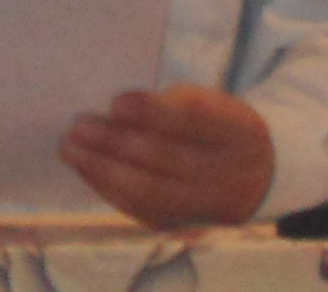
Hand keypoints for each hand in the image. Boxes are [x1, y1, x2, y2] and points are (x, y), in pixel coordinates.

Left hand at [59, 86, 274, 227]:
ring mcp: (205, 206)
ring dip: (102, 169)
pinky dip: (107, 188)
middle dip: (116, 142)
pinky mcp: (181, 224)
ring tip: (70, 148)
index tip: (115, 102)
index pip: (196, 119)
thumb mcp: (210, 103)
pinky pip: (140, 209)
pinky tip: (86, 169)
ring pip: (149, 191)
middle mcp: (228, 173)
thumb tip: (114, 111)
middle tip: (79, 125)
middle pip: (166, 158)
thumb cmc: (217, 128)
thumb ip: (169, 105)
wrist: (257, 177)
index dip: (154, 112)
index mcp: (239, 130)